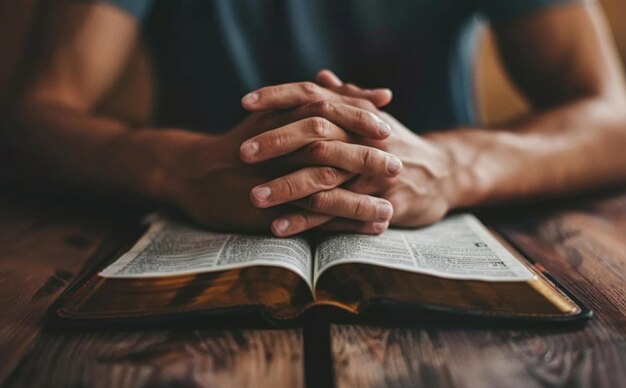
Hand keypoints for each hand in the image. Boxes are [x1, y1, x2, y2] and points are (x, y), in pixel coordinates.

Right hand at [155, 90, 397, 232]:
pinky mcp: (265, 210)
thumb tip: (370, 91)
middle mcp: (277, 148)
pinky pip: (309, 220)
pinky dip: (342, 225)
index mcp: (280, 119)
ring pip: (322, 188)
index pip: (326, 112)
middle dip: (366, 159)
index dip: (359, 121)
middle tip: (398, 167)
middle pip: (329, 149)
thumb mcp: (276, 114)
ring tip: (389, 209)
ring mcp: (270, 180)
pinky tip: (367, 230)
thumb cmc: (242, 143)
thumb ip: (321, 101)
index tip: (388, 129)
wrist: (193, 173)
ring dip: (359, 200)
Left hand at [241, 70, 455, 230]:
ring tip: (254, 197)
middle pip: (316, 135)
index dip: (278, 97)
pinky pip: (337, 213)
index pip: (314, 96)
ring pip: (324, 177)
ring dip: (286, 187)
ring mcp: (372, 172)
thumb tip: (320, 75)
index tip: (245, 103)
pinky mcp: (379, 203)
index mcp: (358, 114)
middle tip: (241, 153)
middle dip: (276, 143)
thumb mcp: (374, 119)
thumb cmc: (399, 145)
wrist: (443, 175)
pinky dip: (307, 220)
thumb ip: (345, 98)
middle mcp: (364, 138)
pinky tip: (279, 226)